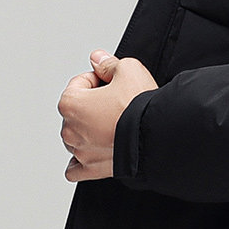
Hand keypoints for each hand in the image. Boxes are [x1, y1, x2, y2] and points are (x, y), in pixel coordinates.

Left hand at [58, 49, 158, 181]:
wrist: (158, 136)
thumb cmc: (141, 107)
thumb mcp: (129, 69)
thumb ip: (108, 63)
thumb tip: (98, 59)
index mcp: (70, 103)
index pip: (81, 82)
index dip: (100, 78)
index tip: (115, 82)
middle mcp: (70, 129)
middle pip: (78, 110)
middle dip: (95, 104)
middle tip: (120, 102)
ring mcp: (80, 151)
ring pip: (76, 137)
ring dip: (90, 130)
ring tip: (117, 124)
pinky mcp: (92, 169)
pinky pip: (76, 168)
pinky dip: (82, 161)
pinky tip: (94, 151)